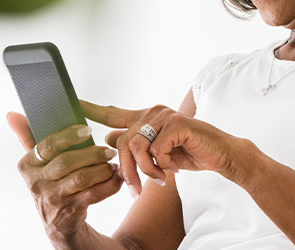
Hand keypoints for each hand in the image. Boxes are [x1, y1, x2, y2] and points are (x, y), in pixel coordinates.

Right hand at [6, 112, 122, 238]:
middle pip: (66, 161)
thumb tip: (12, 114)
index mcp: (27, 165)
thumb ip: (27, 137)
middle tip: (108, 150)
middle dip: (91, 153)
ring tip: (112, 163)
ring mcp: (53, 198)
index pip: (47, 145)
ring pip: (81, 178)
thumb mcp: (36, 164)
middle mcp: (37, 183)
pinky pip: (93, 194)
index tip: (87, 129)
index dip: (68, 136)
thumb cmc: (50, 183)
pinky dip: (109, 184)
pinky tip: (116, 177)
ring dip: (102, 168)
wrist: (57, 223)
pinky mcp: (70, 211)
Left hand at [81, 100, 240, 195]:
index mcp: (146, 117)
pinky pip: (156, 150)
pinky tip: (174, 168)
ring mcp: (165, 116)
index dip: (92, 109)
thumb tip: (107, 139)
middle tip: (134, 190)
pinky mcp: (176, 124)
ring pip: (138, 146)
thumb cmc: (189, 153)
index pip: (113, 113)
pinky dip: (163, 165)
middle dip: (126, 170)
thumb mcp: (157, 152)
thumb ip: (136, 145)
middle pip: (123, 141)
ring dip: (145, 170)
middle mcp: (153, 113)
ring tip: (158, 178)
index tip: (74, 103)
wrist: (220, 155)